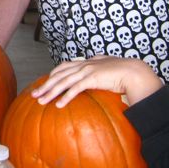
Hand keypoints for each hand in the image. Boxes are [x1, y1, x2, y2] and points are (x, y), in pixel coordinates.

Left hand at [31, 56, 162, 107]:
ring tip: (41, 102)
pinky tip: (59, 105)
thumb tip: (94, 70)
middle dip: (45, 85)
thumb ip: (98, 67)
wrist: (134, 72)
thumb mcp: (106, 68)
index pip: (63, 67)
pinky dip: (65, 97)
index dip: (52, 75)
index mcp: (86, 62)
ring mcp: (87, 71)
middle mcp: (84, 65)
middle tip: (34, 95)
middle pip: (58, 74)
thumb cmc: (123, 72)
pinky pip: (75, 89)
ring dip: (50, 92)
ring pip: (63, 82)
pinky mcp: (92, 78)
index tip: (43, 84)